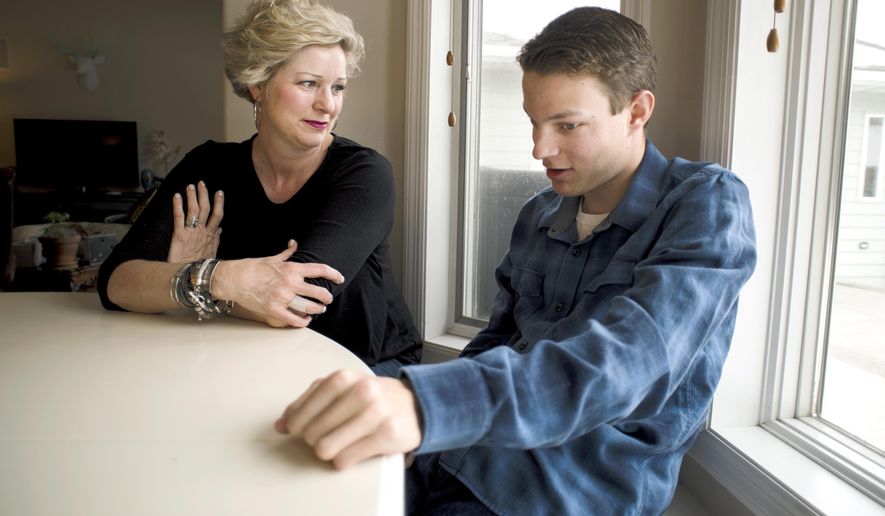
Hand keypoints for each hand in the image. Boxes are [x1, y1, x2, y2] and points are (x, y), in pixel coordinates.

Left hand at [168, 181, 223, 261]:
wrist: (190, 279)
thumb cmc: (200, 268)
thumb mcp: (211, 254)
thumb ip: (216, 240)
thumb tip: (220, 229)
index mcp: (211, 236)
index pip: (217, 215)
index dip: (219, 203)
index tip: (219, 192)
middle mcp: (203, 232)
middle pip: (206, 209)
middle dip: (204, 195)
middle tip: (201, 183)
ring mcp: (192, 233)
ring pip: (194, 210)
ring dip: (192, 197)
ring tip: (190, 186)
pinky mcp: (179, 236)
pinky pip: (179, 217)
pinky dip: (178, 206)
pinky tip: (176, 196)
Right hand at [212, 240, 344, 327]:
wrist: (235, 279)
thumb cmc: (253, 267)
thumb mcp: (273, 258)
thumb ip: (287, 253)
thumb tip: (295, 243)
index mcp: (292, 268)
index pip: (320, 269)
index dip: (334, 274)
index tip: (340, 278)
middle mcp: (290, 283)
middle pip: (319, 292)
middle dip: (327, 297)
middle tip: (327, 299)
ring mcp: (283, 297)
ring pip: (310, 307)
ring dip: (318, 310)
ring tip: (319, 310)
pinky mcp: (274, 310)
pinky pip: (295, 319)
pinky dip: (303, 321)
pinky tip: (305, 320)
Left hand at [274, 370, 422, 468]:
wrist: (416, 404)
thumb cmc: (373, 397)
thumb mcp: (342, 388)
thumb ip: (310, 401)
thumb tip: (280, 425)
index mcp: (344, 378)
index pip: (305, 407)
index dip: (295, 423)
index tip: (295, 431)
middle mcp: (361, 392)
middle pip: (312, 431)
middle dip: (311, 440)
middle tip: (321, 438)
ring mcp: (375, 413)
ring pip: (326, 447)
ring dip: (325, 452)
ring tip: (334, 446)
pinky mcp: (387, 435)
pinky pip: (346, 459)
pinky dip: (341, 460)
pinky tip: (349, 452)